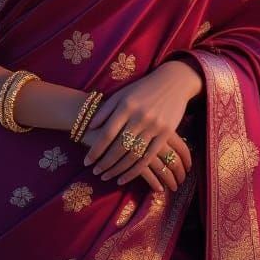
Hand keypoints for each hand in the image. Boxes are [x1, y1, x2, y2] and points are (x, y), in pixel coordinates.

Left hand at [80, 62, 195, 191]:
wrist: (173, 81)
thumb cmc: (143, 88)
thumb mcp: (122, 94)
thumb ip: (105, 110)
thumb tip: (90, 127)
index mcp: (126, 106)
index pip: (107, 134)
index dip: (96, 150)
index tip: (86, 161)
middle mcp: (140, 117)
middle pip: (119, 147)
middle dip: (105, 163)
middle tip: (95, 173)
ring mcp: (154, 126)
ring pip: (133, 155)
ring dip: (118, 169)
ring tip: (107, 177)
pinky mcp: (166, 133)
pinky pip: (148, 156)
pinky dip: (135, 170)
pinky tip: (124, 178)